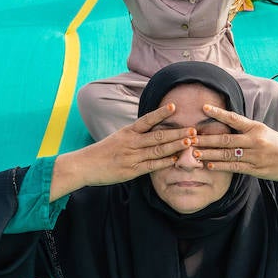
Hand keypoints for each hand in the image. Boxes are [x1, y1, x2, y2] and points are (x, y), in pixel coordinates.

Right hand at [60, 103, 194, 188]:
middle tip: (193, 128)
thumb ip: (134, 135)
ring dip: (175, 145)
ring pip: (158, 150)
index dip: (161, 113)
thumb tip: (151, 130)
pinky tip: (176, 159)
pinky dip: (164, 162)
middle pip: (158, 135)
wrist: (84, 165)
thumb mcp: (117, 138)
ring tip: (190, 141)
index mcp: (127, 132)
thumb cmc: (102, 152)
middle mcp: (131, 142)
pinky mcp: (131, 170)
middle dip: (177, 132)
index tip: (174, 106)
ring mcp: (132, 156)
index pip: (147, 120)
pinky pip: (151, 165)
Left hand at [191, 105, 277, 182]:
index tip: (204, 108)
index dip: (218, 113)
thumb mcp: (265, 133)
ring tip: (194, 152)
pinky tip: (209, 165)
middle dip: (206, 139)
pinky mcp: (256, 169)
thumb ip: (247, 131)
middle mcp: (255, 140)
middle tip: (189, 137)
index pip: (234, 118)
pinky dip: (221, 166)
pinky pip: (235, 167)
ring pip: (227, 154)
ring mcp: (255, 156)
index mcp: (256, 128)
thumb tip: (227, 127)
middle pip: (226, 139)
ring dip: (209, 154)